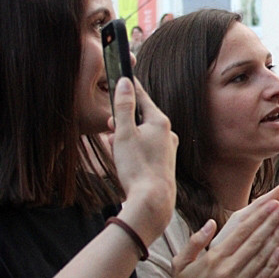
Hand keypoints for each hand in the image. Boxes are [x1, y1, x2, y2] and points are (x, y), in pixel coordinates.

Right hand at [108, 78, 177, 244]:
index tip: (123, 76)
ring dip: (125, 137)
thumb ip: (123, 107)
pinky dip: (132, 149)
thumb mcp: (124, 133)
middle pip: (141, 118)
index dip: (130, 89)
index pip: (142, 98)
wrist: (153, 201)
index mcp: (160, 122)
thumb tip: (124, 83)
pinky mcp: (164, 163)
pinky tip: (122, 158)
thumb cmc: (137, 167)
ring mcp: (168, 149)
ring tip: (113, 145)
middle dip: (124, 120)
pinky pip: (145, 149)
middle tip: (110, 127)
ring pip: (142, 135)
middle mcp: (168, 133)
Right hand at [170, 188, 278, 277]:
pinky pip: (262, 277)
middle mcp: (227, 269)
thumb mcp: (180, 263)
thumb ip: (195, 241)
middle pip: (256, 241)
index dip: (259, 216)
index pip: (241, 232)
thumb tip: (211, 222)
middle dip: (273, 222)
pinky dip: (273, 263)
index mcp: (213, 258)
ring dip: (278, 239)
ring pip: (262, 257)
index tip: (272, 203)